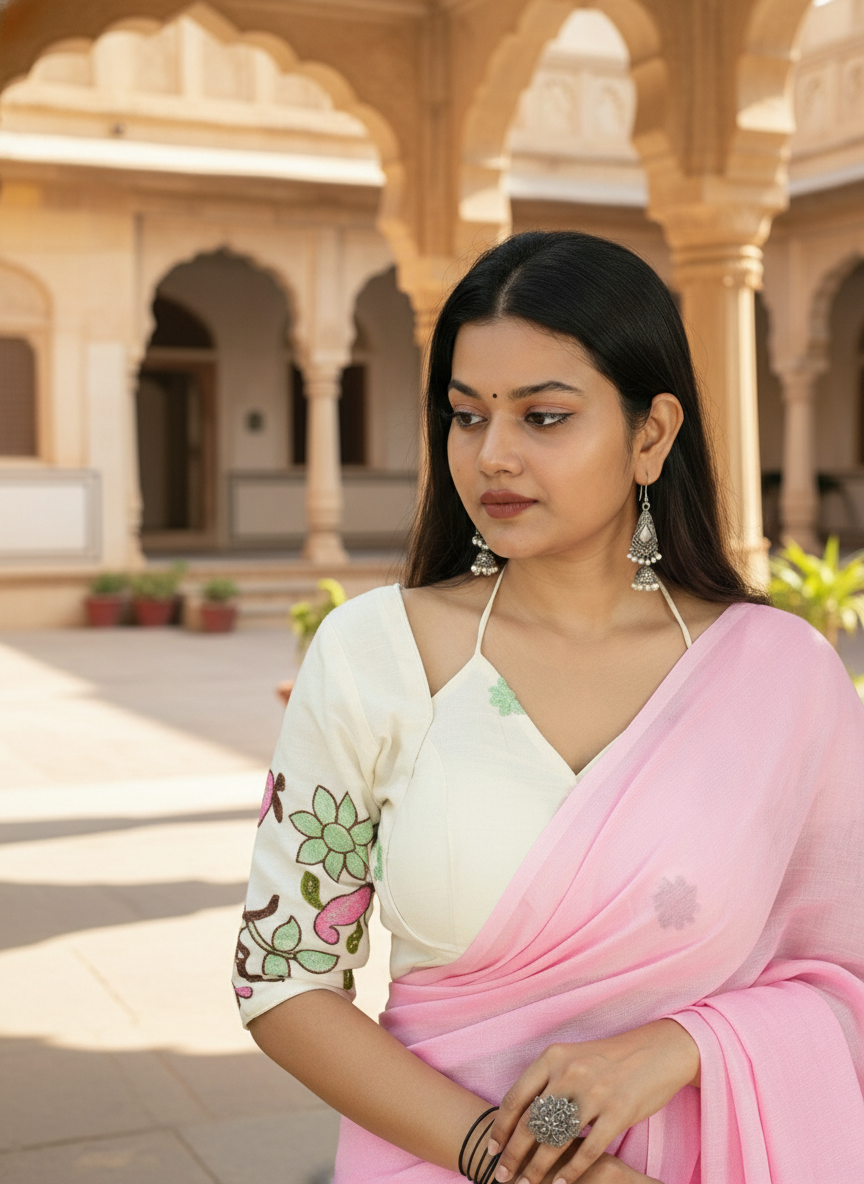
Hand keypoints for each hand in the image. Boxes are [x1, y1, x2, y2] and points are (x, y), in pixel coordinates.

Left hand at [488, 1019, 698, 1182]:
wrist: (656, 1052)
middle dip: (513, 1155)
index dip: (500, 1128)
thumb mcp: (572, 1060)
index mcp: (553, 1058)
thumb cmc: (608, 1060)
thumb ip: (547, 1084)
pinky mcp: (618, 1112)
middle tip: (502, 1177)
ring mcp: (594, 1092)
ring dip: (537, 1168)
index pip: (516, 1098)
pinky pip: (588, 1150)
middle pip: (530, 1123)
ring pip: (555, 1140)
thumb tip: (518, 1120)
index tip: (492, 1150)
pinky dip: (572, 1171)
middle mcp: (569, 1073)